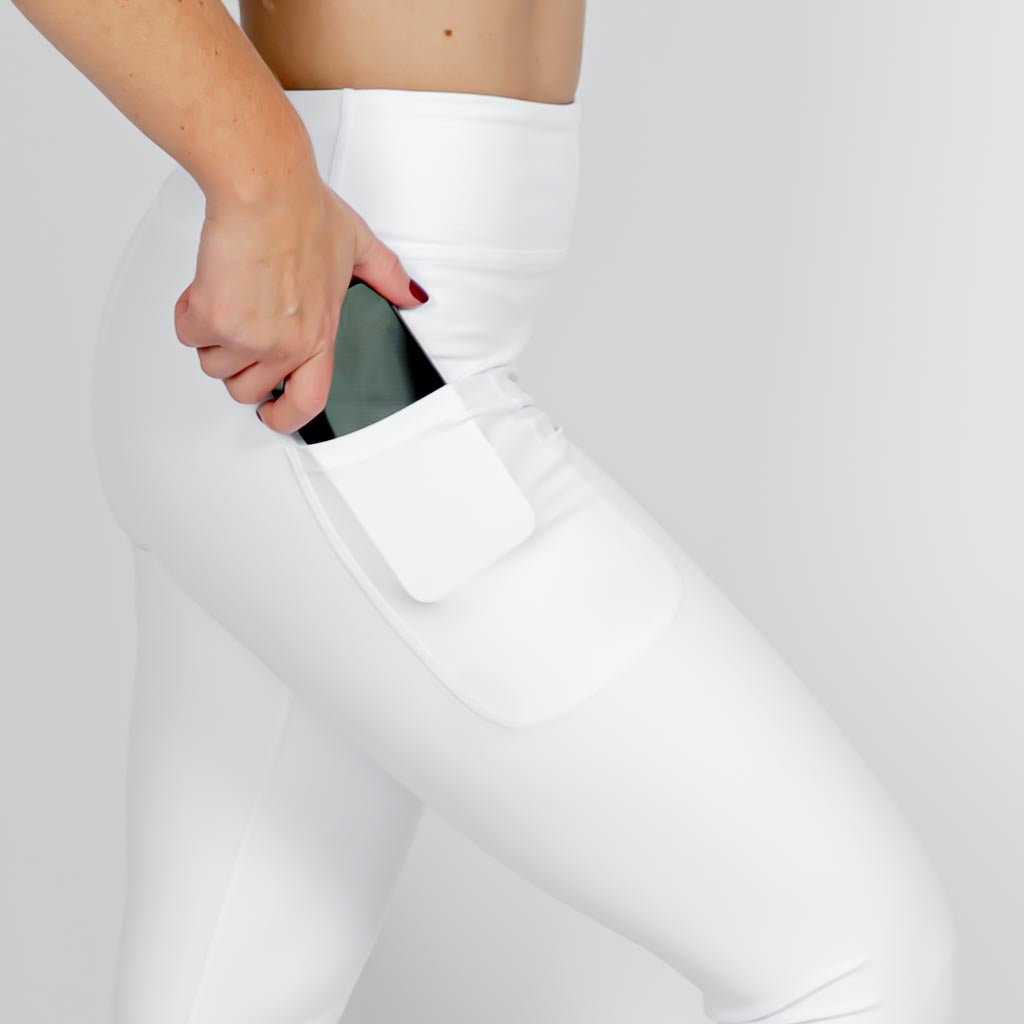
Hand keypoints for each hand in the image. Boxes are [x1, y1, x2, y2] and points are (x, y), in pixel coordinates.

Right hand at [172, 167, 428, 433]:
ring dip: (213, 334)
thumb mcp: (359, 246)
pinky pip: (188, 334)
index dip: (285, 419)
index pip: (308, 404)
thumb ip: (386, 276)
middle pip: (246, 388)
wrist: (264, 188)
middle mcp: (288, 345)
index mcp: (320, 336)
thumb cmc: (303, 211)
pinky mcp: (215, 319)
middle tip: (241, 325)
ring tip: (232, 293)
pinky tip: (212, 282)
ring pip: (213, 363)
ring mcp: (251, 337)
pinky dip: (190, 310)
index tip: (271, 414)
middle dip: (236, 362)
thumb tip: (411, 294)